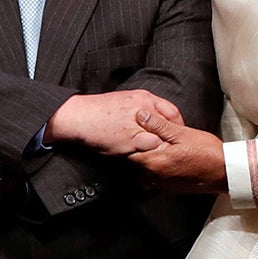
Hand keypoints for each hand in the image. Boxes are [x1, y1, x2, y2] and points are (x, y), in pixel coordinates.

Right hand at [44, 89, 183, 155]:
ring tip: (167, 157)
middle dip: (174, 138)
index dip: (177, 124)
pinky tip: (152, 160)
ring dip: (164, 148)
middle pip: (170, 125)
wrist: (80, 116)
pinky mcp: (131, 139)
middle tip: (178, 148)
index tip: (178, 133)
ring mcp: (139, 125)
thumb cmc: (98, 111)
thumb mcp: (125, 100)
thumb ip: (141, 109)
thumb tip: (152, 117)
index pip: (171, 111)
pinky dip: (152, 156)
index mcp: (144, 98)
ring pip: (162, 139)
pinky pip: (149, 149)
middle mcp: (144, 109)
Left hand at [123, 107, 226, 193]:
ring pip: (142, 168)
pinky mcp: (167, 187)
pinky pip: (152, 176)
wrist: (225, 173)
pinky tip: (167, 157)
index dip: (132, 137)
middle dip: (138, 147)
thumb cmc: (207, 152)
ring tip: (160, 145)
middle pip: (134, 159)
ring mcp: (159, 183)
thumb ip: (158, 125)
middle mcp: (153, 175)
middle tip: (150, 135)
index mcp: (154, 160)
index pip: (129, 149)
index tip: (137, 129)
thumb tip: (140, 115)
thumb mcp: (182, 133)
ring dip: (147, 157)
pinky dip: (155, 166)